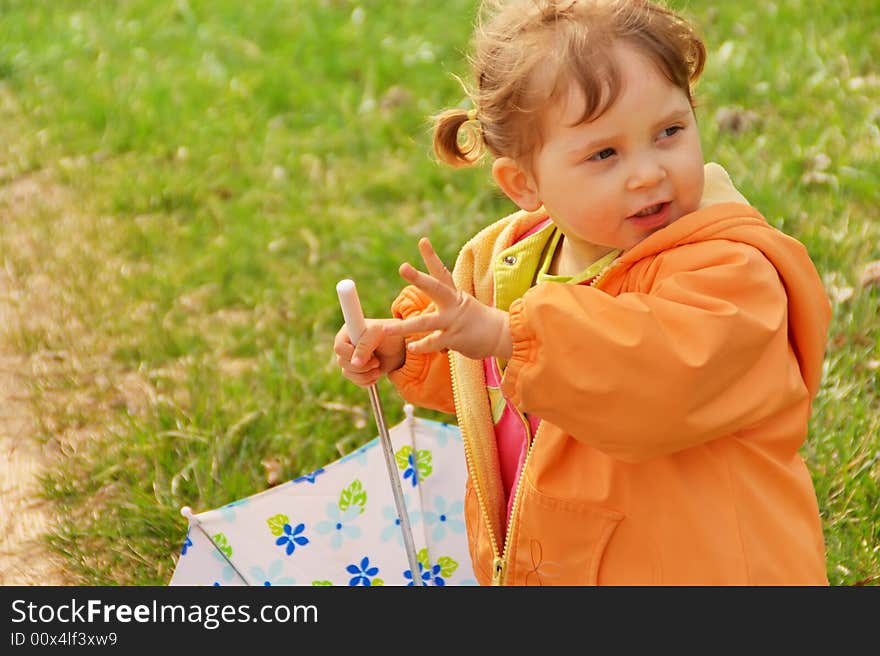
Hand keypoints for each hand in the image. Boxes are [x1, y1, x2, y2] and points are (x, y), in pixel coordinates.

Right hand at [334, 318, 405, 387]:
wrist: (403, 347)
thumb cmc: (391, 334)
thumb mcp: (378, 334)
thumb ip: (365, 346)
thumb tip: (354, 363)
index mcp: (348, 331)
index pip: (339, 347)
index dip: (351, 354)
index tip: (369, 354)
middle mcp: (347, 345)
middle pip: (342, 362)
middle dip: (361, 365)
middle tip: (377, 361)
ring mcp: (352, 358)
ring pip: (347, 373)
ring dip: (365, 374)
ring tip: (378, 367)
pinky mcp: (359, 370)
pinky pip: (355, 381)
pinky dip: (367, 380)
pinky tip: (376, 373)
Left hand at [384, 237, 511, 359]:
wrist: (503, 335)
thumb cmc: (480, 322)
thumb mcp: (463, 306)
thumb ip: (445, 306)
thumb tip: (432, 304)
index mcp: (454, 295)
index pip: (441, 273)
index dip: (431, 257)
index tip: (422, 241)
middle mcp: (452, 305)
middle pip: (434, 288)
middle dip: (418, 278)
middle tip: (403, 267)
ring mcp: (453, 321)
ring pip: (426, 323)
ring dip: (404, 327)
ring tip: (385, 329)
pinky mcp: (455, 338)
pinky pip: (435, 342)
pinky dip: (422, 346)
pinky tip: (411, 347)